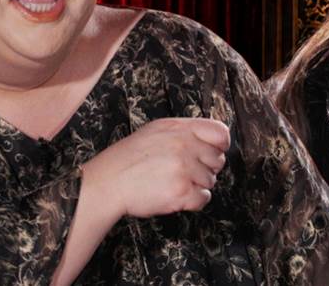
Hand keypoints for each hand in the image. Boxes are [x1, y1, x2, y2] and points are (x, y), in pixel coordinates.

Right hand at [80, 118, 229, 220]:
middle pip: (217, 159)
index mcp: (179, 128)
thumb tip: (210, 140)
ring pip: (210, 180)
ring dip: (196, 185)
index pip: (220, 132)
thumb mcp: (155, 131)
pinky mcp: (181, 191)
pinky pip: (204, 198)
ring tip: (173, 182)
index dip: (220, 145)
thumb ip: (183, 133)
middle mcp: (184, 145)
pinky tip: (176, 195)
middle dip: (205, 168)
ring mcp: (184, 168)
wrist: (108, 182)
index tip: (213, 152)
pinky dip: (193, 201)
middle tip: (185, 172)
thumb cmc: (128, 159)